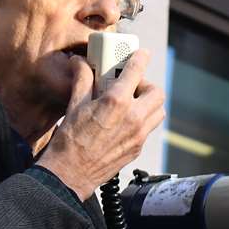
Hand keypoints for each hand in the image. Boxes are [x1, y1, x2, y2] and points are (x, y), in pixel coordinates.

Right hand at [38, 51, 164, 200]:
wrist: (70, 174)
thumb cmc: (70, 140)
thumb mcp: (74, 105)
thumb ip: (82, 79)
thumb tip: (80, 62)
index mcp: (116, 102)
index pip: (137, 70)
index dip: (141, 58)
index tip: (142, 54)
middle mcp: (133, 117)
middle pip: (156, 92)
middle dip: (147, 84)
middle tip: (130, 85)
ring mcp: (138, 135)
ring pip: (158, 111)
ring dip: (149, 102)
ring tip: (131, 102)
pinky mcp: (138, 148)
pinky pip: (149, 128)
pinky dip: (143, 120)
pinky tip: (125, 121)